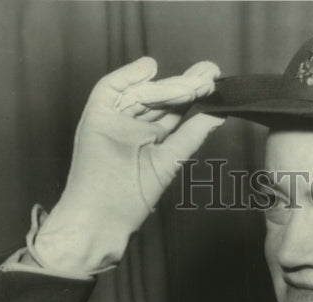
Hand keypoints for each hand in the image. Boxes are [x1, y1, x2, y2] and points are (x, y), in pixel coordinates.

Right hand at [30, 57, 224, 274]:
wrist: (100, 221)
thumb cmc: (129, 201)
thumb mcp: (169, 161)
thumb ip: (190, 134)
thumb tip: (217, 114)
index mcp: (148, 137)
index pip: (173, 109)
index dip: (193, 94)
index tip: (214, 83)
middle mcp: (131, 125)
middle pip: (159, 98)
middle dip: (185, 84)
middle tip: (211, 72)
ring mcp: (113, 121)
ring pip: (141, 93)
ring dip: (167, 84)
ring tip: (195, 79)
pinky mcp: (95, 119)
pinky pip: (108, 90)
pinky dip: (128, 77)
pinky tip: (150, 69)